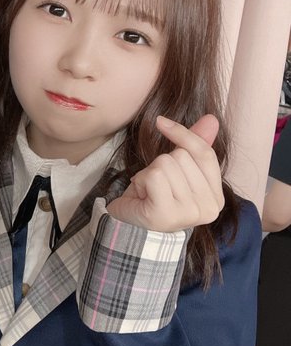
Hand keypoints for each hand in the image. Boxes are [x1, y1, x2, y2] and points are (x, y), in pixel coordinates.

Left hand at [106, 114, 224, 231]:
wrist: (129, 226)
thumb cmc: (154, 197)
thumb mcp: (176, 170)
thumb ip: (194, 146)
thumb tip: (211, 119)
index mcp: (216, 198)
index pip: (205, 154)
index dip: (183, 134)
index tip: (161, 121)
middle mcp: (209, 208)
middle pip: (181, 156)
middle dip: (160, 164)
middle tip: (155, 186)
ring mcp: (189, 213)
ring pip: (165, 163)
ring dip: (148, 173)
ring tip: (148, 192)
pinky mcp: (167, 214)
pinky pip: (154, 175)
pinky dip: (141, 180)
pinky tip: (142, 196)